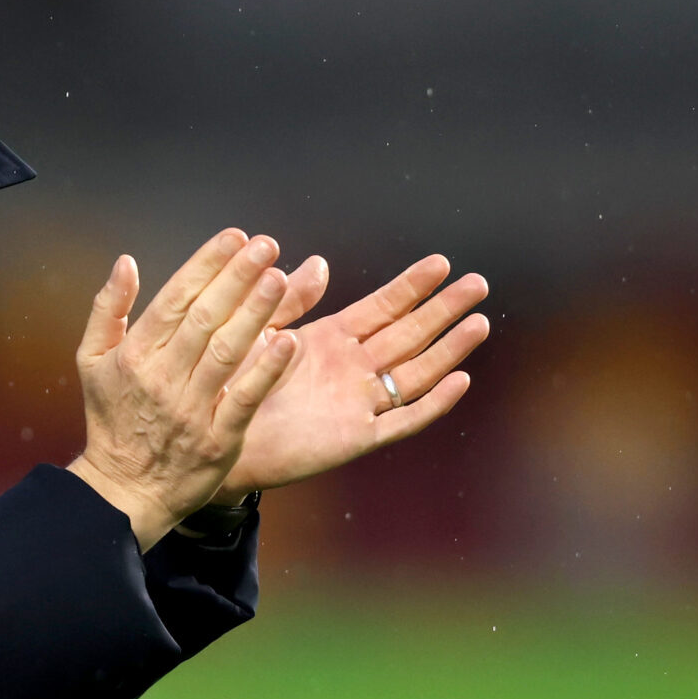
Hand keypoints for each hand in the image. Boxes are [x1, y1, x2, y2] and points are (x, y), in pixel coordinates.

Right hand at [65, 229, 300, 549]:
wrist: (124, 489)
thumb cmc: (112, 419)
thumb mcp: (91, 360)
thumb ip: (108, 309)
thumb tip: (126, 263)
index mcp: (135, 354)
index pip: (175, 298)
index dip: (206, 264)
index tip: (233, 237)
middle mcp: (163, 377)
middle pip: (206, 317)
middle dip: (237, 276)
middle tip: (265, 245)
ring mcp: (191, 409)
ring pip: (228, 351)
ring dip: (257, 312)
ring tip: (280, 278)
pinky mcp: (218, 440)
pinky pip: (245, 399)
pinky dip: (267, 370)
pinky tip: (290, 342)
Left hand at [212, 254, 488, 495]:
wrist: (218, 435)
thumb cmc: (234, 382)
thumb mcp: (260, 331)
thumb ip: (291, 301)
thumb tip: (318, 262)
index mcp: (331, 337)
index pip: (383, 306)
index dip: (412, 285)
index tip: (441, 263)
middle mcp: (352, 367)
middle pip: (409, 333)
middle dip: (443, 309)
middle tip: (477, 283)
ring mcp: (359, 401)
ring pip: (416, 372)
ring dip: (448, 349)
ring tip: (479, 323)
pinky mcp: (358, 436)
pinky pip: (404, 420)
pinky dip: (432, 403)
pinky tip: (460, 382)